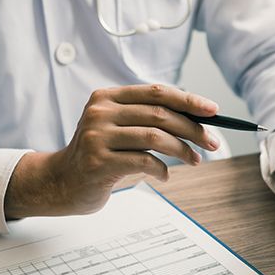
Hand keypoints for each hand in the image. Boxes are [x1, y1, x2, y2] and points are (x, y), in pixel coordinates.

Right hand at [4, 84, 219, 218]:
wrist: (62, 182)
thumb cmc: (99, 156)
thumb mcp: (118, 129)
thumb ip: (146, 120)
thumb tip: (196, 120)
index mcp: (107, 98)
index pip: (156, 92)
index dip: (189, 100)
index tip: (213, 111)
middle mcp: (100, 112)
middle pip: (160, 114)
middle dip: (193, 129)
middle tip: (212, 142)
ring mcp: (97, 137)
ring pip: (155, 137)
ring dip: (183, 150)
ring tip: (195, 160)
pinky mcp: (99, 162)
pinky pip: (144, 162)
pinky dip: (162, 169)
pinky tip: (165, 175)